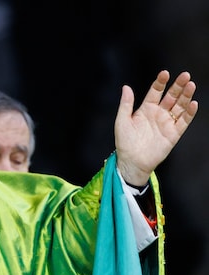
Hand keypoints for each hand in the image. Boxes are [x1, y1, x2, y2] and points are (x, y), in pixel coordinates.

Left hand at [115, 70, 197, 185]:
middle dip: (178, 86)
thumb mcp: (122, 121)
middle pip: (171, 96)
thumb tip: (126, 87)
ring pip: (180, 106)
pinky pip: (184, 121)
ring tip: (191, 85)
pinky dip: (189, 113)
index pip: (155, 92)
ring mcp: (167, 123)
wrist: (131, 161)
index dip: (160, 82)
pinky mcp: (174, 134)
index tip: (165, 73)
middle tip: (185, 75)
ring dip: (186, 96)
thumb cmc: (124, 142)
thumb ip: (126, 104)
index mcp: (146, 109)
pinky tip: (193, 103)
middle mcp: (158, 114)